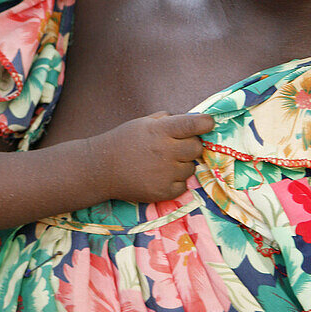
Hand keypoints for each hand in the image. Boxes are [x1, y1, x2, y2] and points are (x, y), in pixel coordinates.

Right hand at [100, 111, 214, 202]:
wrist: (101, 169)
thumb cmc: (124, 141)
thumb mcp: (143, 123)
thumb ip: (168, 120)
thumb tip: (193, 121)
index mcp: (160, 131)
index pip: (193, 125)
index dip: (205, 123)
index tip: (208, 123)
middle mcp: (165, 151)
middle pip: (197, 148)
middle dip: (191, 146)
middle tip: (176, 147)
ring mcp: (165, 173)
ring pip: (191, 167)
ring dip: (182, 164)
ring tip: (163, 163)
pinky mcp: (164, 192)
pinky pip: (183, 185)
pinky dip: (175, 181)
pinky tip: (160, 176)